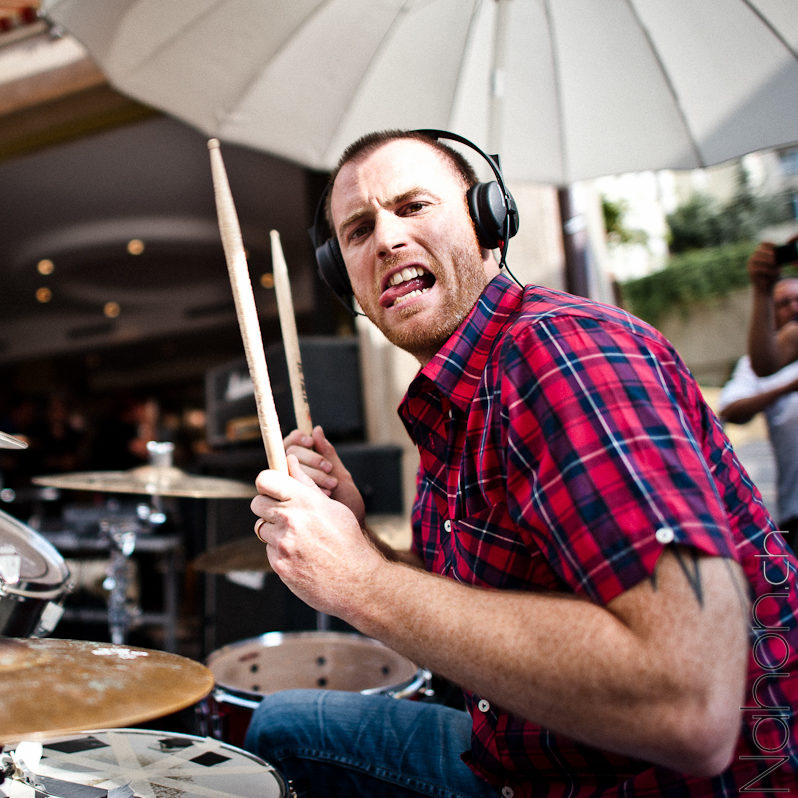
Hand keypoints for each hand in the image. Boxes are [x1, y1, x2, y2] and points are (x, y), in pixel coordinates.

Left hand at [251, 455, 383, 617]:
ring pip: (263, 528)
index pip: (265, 480)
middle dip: (267, 505)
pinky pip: (269, 550)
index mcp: (304, 501)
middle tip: (284, 511)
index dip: (267, 481)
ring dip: (275, 530)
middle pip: (257, 503)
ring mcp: (282, 544)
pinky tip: (301, 554)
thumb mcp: (333, 507)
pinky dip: (280, 550)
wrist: (356, 581)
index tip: (272, 485)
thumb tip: (289, 462)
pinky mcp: (278, 565)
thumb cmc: (348, 540)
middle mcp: (290, 520)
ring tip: (299, 537)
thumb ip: (307, 484)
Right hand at [283, 425, 365, 526]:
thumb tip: (317, 430)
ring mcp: (286, 494)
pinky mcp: (283, 510)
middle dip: (310, 461)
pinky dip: (302, 492)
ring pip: (285, 474)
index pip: (291, 443)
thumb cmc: (347, 505)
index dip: (297, 438)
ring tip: (331, 487)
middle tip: (329, 471)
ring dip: (310, 476)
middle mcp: (291, 479)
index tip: (310, 441)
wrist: (349, 534)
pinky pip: (282, 494)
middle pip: (287, 456)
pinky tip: (322, 497)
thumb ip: (329, 455)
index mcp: (304, 467)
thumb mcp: (342, 478)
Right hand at [747, 242, 780, 292]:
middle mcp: (753, 258)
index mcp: (759, 254)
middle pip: (759, 250)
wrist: (765, 288)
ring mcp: (750, 265)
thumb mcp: (776, 264)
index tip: (776, 247)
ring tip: (775, 265)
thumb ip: (776, 258)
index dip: (769, 244)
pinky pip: (758, 268)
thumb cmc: (772, 275)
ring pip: (758, 258)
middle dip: (768, 253)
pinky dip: (767, 269)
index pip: (762, 244)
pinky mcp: (750, 272)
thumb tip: (781, 252)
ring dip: (768, 261)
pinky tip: (774, 272)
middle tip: (775, 257)